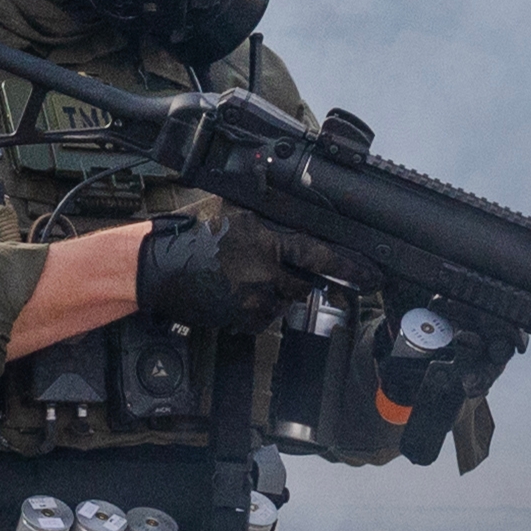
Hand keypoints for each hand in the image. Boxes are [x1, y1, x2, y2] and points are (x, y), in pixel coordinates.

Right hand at [135, 208, 378, 334]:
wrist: (157, 268)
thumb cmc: (191, 236)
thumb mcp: (233, 213)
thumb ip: (267, 215)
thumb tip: (296, 211)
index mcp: (266, 239)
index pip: (320, 254)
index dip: (350, 266)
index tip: (373, 275)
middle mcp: (265, 270)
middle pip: (304, 284)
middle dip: (296, 279)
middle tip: (272, 273)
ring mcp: (254, 298)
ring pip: (284, 302)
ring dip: (274, 294)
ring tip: (244, 280)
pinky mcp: (242, 319)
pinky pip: (264, 319)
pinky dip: (256, 310)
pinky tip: (235, 294)